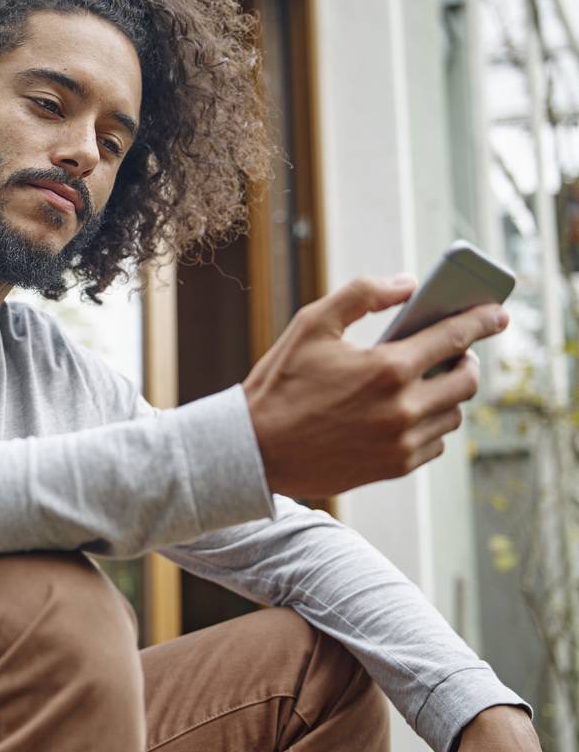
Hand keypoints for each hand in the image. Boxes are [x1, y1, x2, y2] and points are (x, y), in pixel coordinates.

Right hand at [242, 274, 507, 497]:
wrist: (254, 449)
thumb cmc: (279, 383)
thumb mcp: (311, 324)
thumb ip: (362, 295)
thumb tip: (407, 284)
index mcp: (386, 368)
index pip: (454, 338)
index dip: (480, 321)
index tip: (496, 313)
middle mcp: (402, 409)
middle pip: (466, 381)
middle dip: (466, 361)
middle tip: (451, 352)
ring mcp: (401, 442)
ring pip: (453, 414)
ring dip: (446, 394)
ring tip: (423, 382)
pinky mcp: (394, 467)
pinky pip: (435, 443)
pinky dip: (430, 425)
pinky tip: (404, 412)